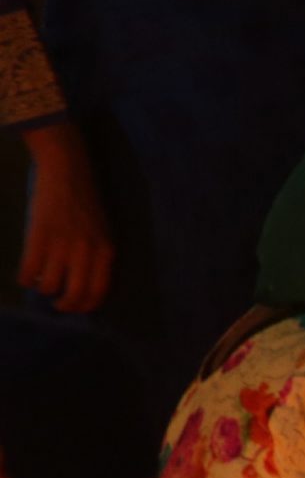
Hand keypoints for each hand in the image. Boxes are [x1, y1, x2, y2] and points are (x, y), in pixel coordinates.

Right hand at [16, 122, 109, 309]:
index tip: (73, 306)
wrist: (68, 171)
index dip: (84, 306)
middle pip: (75, 295)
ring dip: (42, 288)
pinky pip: (29, 271)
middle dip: (63, 305)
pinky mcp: (39, 235)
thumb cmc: (84, 203)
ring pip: (50, 285)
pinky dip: (25, 279)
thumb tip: (82, 286)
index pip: (98, 292)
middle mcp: (87, 250)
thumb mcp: (101, 231)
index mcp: (106, 251)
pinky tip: (25, 274)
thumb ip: (96, 256)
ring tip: (41, 279)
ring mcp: (63, 243)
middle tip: (56, 301)